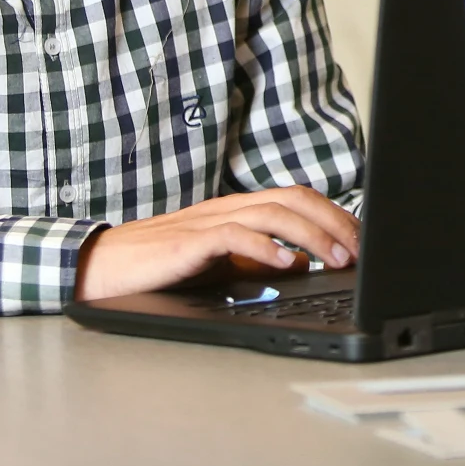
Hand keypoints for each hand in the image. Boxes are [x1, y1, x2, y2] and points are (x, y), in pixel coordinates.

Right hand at [73, 186, 360, 301]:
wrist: (102, 267)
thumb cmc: (159, 266)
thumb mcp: (220, 266)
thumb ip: (258, 262)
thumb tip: (300, 265)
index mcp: (237, 209)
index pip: (296, 199)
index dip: (333, 214)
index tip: (362, 238)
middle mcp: (227, 207)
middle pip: (292, 199)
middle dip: (333, 221)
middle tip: (361, 249)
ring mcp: (208, 221)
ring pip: (272, 213)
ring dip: (311, 235)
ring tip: (336, 257)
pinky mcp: (189, 242)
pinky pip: (234, 236)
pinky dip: (265, 248)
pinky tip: (287, 263)